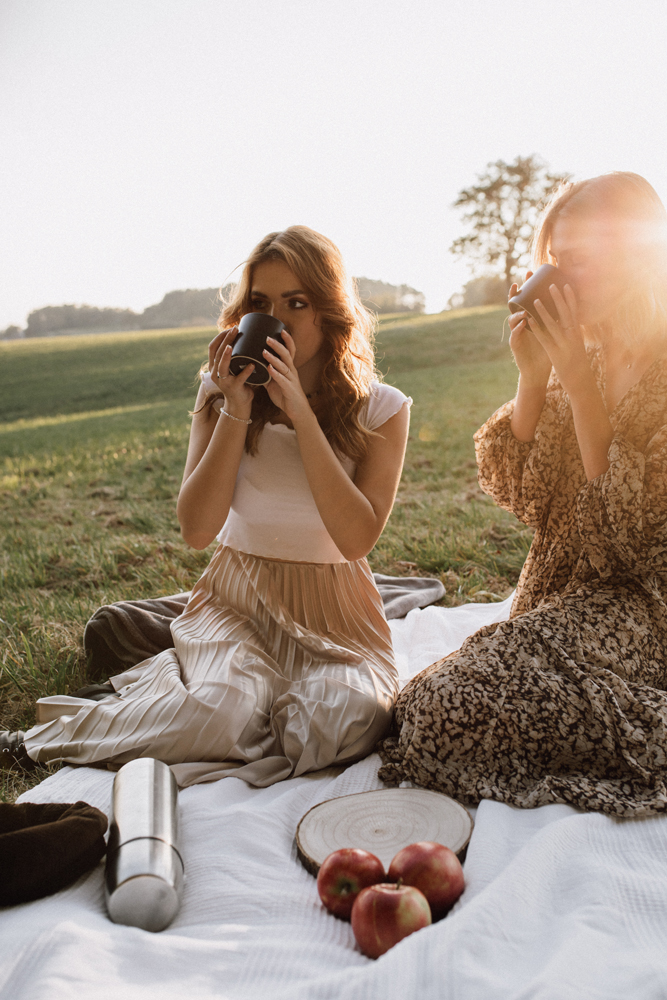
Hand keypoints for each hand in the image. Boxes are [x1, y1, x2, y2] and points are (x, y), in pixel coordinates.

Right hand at [208, 326, 254, 415]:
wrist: (239, 404)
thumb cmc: (238, 382)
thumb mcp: (232, 368)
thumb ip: (234, 356)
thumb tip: (244, 336)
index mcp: (214, 366)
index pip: (212, 347)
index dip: (220, 336)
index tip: (231, 328)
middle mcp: (215, 373)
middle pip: (217, 353)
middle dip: (226, 340)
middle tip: (235, 329)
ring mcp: (223, 381)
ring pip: (222, 365)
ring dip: (227, 354)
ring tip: (234, 345)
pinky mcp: (234, 388)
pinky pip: (239, 378)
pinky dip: (246, 371)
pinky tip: (252, 365)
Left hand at [263, 332, 312, 422]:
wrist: (297, 412)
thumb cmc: (286, 396)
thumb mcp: (274, 382)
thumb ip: (266, 374)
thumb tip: (255, 366)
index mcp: (289, 368)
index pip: (290, 351)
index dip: (287, 341)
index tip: (281, 330)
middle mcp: (292, 372)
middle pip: (287, 355)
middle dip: (278, 346)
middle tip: (267, 338)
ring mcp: (292, 380)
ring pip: (284, 366)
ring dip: (274, 358)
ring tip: (264, 352)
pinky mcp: (289, 390)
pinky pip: (282, 380)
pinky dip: (276, 374)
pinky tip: (269, 369)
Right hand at [508, 272, 551, 386]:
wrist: (538, 370)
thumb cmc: (546, 350)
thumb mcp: (551, 331)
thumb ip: (555, 317)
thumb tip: (569, 301)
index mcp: (530, 319)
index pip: (527, 299)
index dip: (528, 286)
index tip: (531, 272)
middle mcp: (520, 324)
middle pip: (516, 305)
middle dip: (516, 294)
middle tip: (520, 283)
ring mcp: (516, 334)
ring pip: (512, 319)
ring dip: (517, 312)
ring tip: (524, 306)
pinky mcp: (515, 345)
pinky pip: (514, 335)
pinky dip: (518, 328)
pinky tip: (522, 323)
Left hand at [528, 284, 592, 396]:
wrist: (580, 381)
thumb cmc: (578, 363)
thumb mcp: (577, 344)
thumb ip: (573, 333)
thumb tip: (570, 321)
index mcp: (577, 333)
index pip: (574, 312)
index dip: (570, 298)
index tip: (566, 284)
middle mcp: (572, 336)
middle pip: (565, 314)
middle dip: (558, 299)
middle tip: (551, 284)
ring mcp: (563, 344)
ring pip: (552, 324)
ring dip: (543, 311)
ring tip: (535, 299)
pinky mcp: (554, 353)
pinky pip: (544, 338)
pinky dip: (537, 328)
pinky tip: (529, 320)